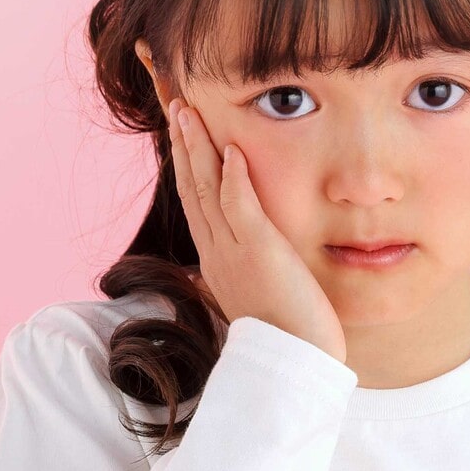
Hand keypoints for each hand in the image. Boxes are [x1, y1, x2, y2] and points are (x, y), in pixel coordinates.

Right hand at [167, 98, 347, 363]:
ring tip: (188, 112)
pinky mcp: (259, 252)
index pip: (197, 207)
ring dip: (198, 149)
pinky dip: (233, 176)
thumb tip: (212, 277)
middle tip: (175, 107)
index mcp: (216, 264)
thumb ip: (234, 279)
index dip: (188, 169)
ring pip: (207, 191)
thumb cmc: (284, 336)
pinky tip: (230, 147)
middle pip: (193, 191)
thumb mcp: (254, 301)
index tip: (183, 138)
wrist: (294, 363)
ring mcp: (234, 253)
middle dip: (184, 147)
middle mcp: (217, 255)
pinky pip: (239, 206)